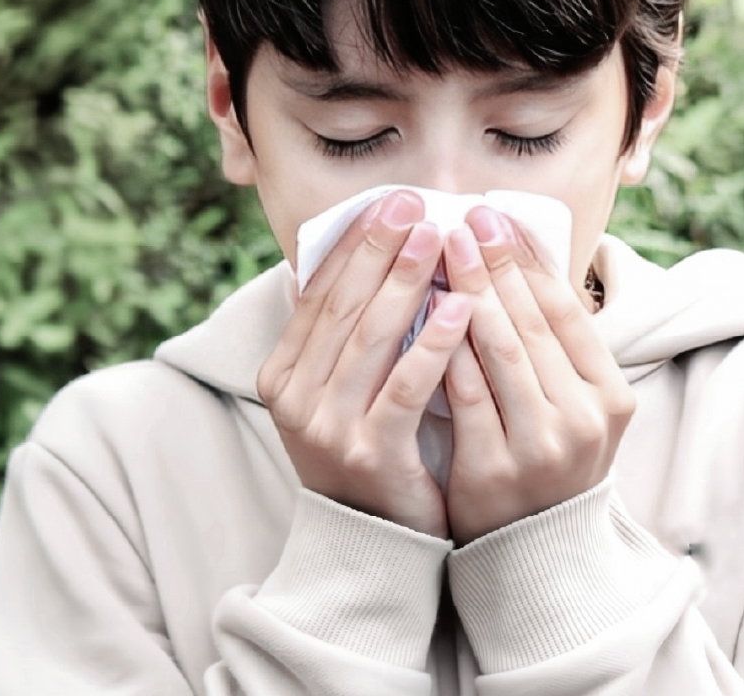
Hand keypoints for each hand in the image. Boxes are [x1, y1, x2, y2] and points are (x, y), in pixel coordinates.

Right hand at [257, 191, 472, 538]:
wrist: (373, 541)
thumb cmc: (366, 447)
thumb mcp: (335, 390)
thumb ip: (332, 333)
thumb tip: (320, 260)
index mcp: (282, 376)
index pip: (318, 294)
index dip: (352, 244)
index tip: (387, 202)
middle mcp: (296, 400)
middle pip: (343, 308)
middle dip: (379, 250)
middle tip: (413, 203)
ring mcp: (330, 430)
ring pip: (371, 341)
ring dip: (406, 284)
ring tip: (437, 239)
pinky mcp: (372, 454)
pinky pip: (405, 388)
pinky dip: (433, 343)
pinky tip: (462, 308)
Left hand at [440, 207, 635, 544]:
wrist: (532, 552)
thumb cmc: (545, 458)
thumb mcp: (571, 403)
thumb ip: (553, 343)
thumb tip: (513, 256)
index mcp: (610, 395)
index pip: (566, 309)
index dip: (527, 259)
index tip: (495, 217)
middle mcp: (584, 419)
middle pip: (531, 321)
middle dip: (491, 262)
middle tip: (461, 217)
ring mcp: (541, 447)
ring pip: (498, 350)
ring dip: (465, 291)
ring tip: (437, 248)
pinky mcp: (495, 470)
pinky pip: (463, 393)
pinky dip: (442, 346)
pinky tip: (421, 310)